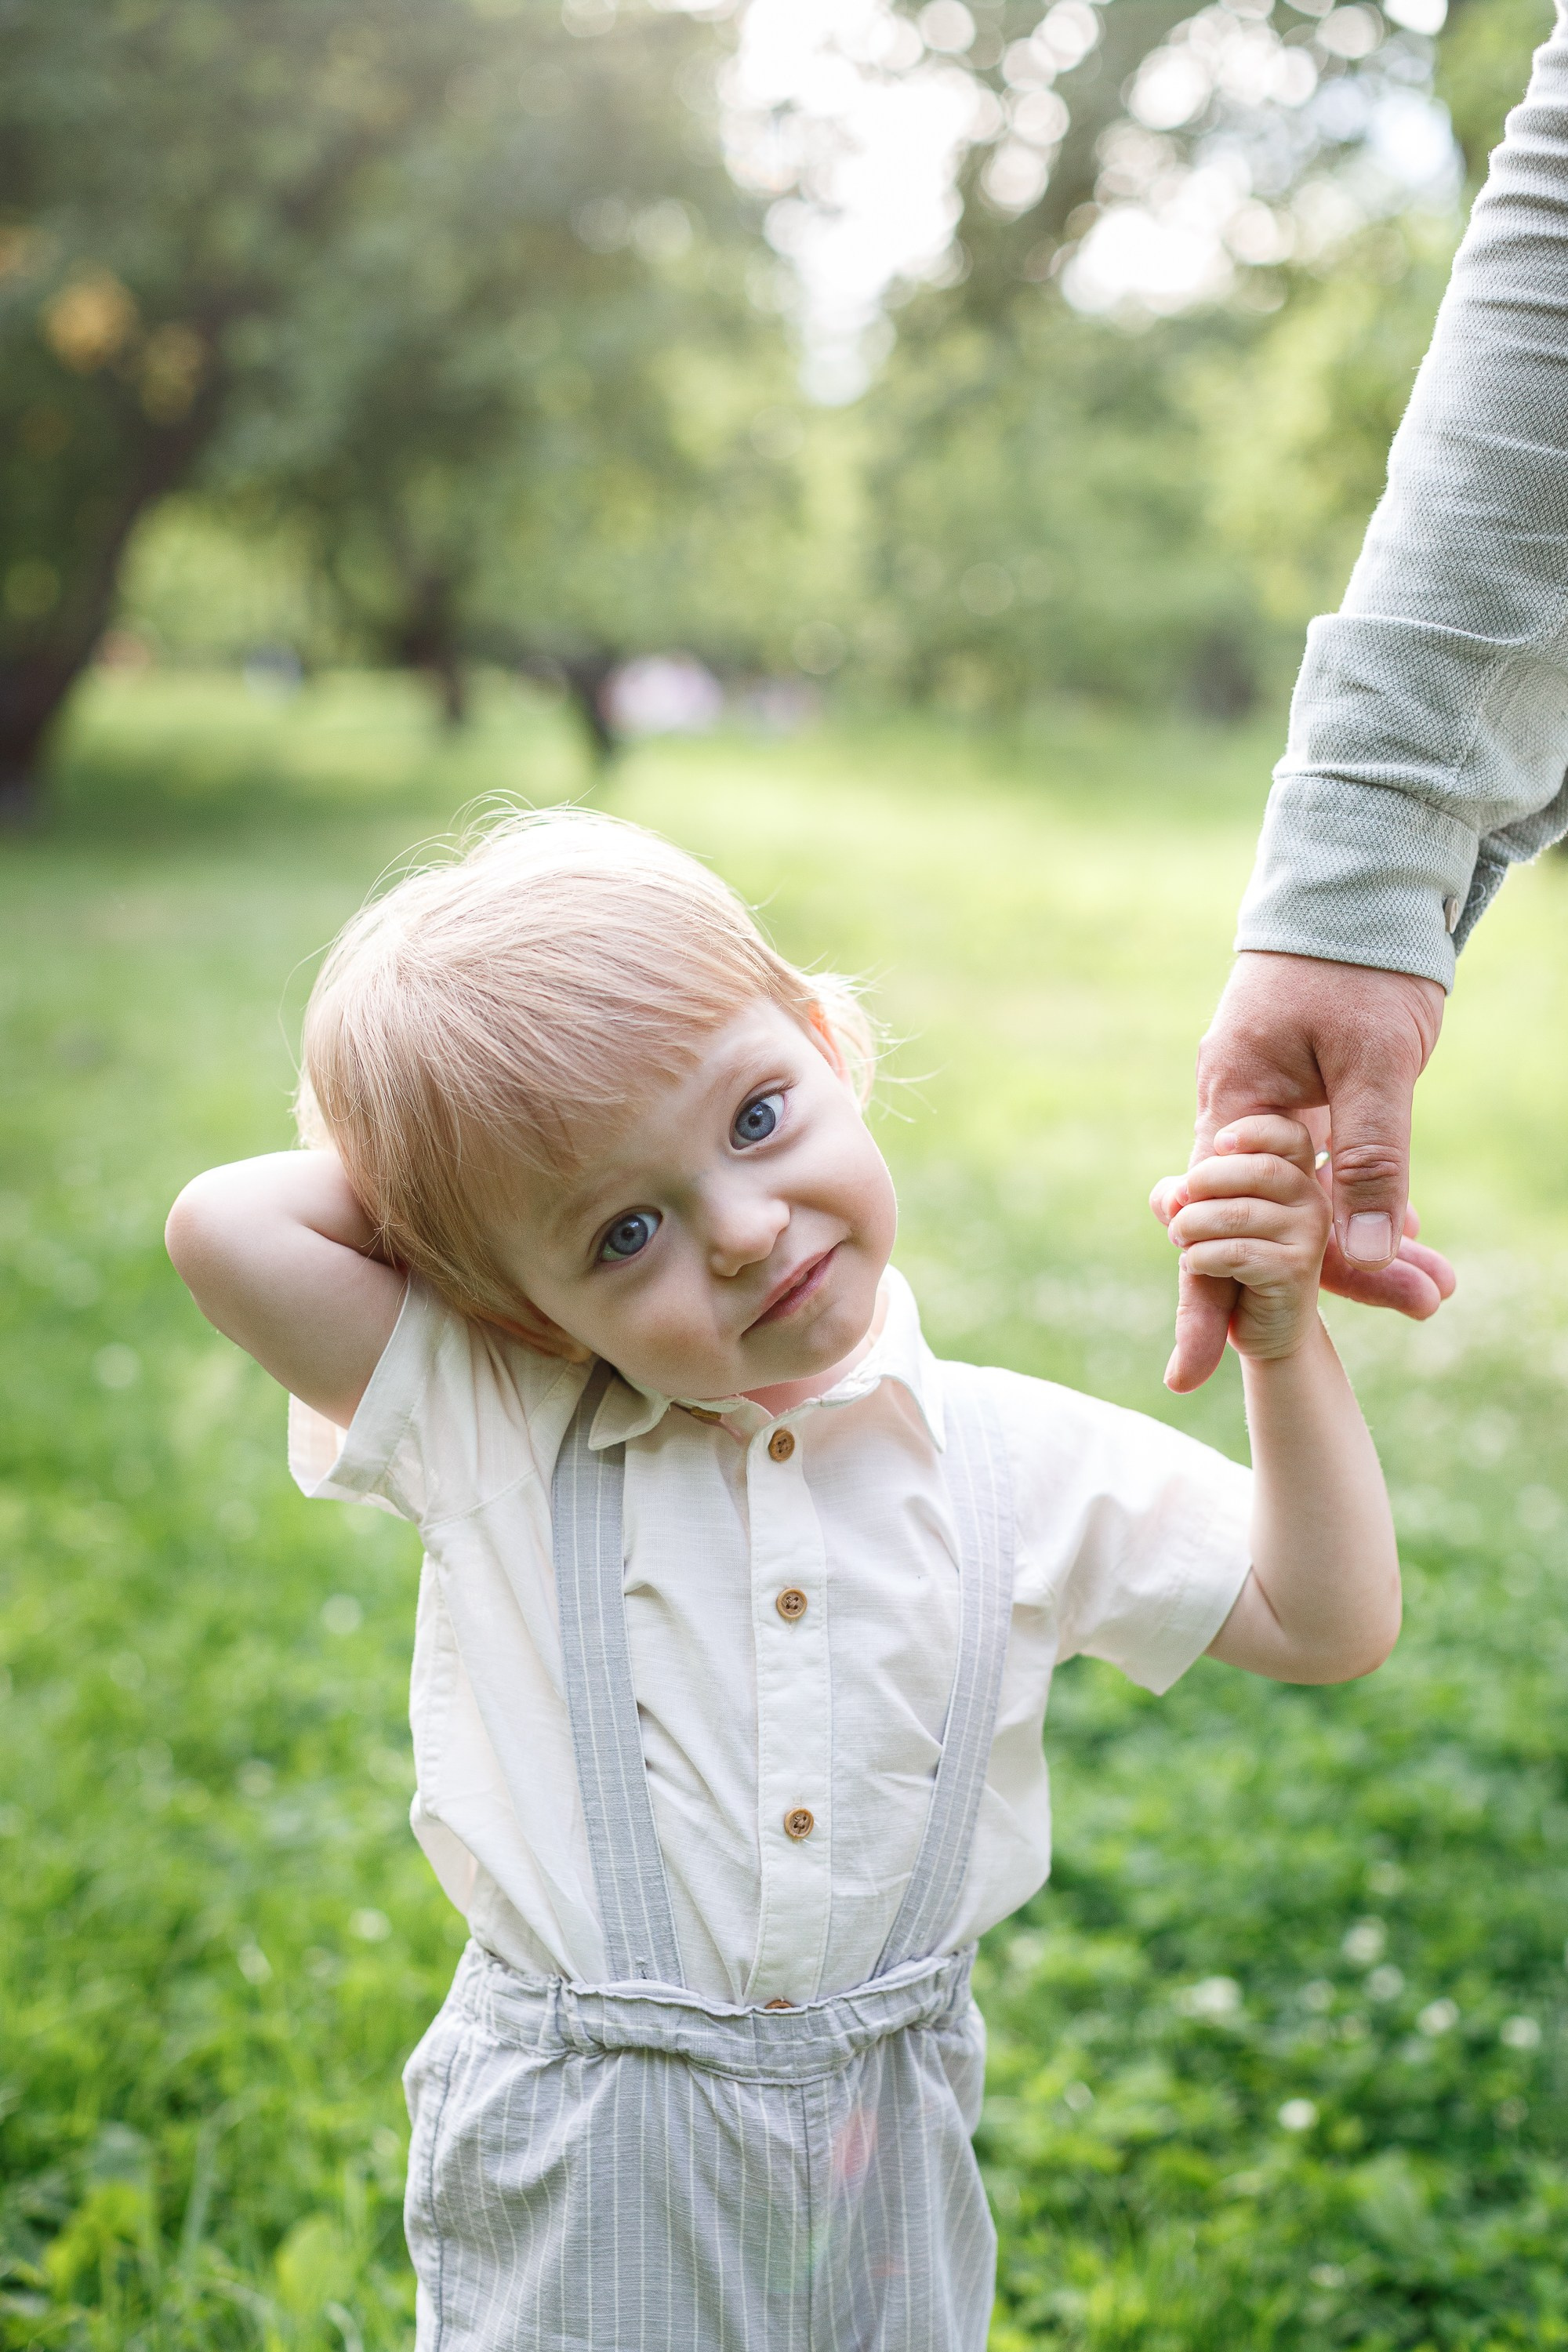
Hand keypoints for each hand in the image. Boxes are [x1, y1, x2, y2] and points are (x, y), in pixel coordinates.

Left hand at [1153, 1116, 1331, 1363]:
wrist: (1265, 1326)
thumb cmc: (1234, 1260)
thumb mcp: (1206, 1216)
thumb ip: (1185, 1193)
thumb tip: (1173, 1194)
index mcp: (1298, 1176)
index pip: (1289, 1135)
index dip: (1253, 1131)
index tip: (1218, 1144)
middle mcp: (1314, 1201)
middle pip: (1258, 1170)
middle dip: (1204, 1183)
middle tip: (1178, 1210)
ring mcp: (1310, 1236)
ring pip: (1240, 1213)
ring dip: (1193, 1225)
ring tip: (1179, 1239)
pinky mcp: (1297, 1271)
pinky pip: (1237, 1252)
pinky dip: (1202, 1257)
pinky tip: (1195, 1265)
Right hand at [1169, 950, 1452, 1390]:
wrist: (1362, 885)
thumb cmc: (1357, 963)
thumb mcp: (1377, 1062)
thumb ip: (1370, 1156)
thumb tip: (1365, 1255)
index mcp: (1235, 1106)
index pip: (1212, 1228)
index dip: (1206, 1304)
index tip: (1191, 1374)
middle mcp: (1243, 1118)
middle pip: (1269, 1229)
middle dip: (1336, 1281)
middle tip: (1429, 1305)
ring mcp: (1273, 1114)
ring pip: (1305, 1208)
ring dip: (1366, 1248)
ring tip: (1440, 1286)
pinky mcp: (1308, 1106)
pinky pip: (1326, 1177)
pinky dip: (1367, 1204)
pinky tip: (1412, 1234)